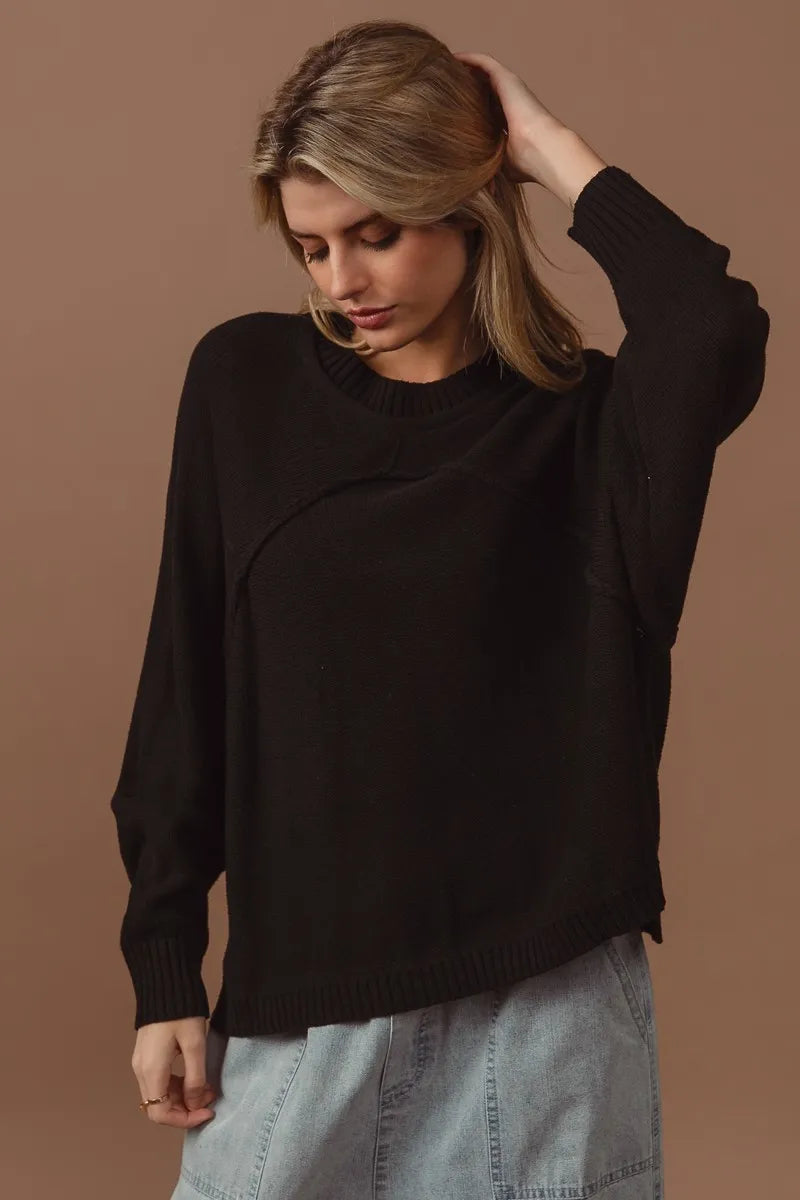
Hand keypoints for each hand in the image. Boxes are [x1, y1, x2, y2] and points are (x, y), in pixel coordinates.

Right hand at [132, 1016, 217, 1127]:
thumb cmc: (182, 1012)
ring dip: (183, 1098)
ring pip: (159, 1095)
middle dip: (186, 1109)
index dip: (184, 1120)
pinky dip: (177, 1086)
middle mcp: (141, 1071)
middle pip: (158, 1107)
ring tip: (207, 1088)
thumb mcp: (195, 1045)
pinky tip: (195, 1078)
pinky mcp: (146, 1055)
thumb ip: (195, 1079)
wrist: (166, 983)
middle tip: (210, 1099)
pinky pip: (160, 1081)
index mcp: (151, 1071)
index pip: (160, 1114)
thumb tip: (196, 1106)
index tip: (207, 1112)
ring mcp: (142, 1063)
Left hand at [452, 51, 606, 207]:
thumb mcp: (499, 165)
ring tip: (440, 68)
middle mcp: (508, 102)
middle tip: (438, 87)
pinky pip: (483, 62)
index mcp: (506, 122)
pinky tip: (450, 58)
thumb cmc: (525, 164)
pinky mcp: (506, 78)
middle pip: (482, 90)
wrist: (542, 150)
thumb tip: (476, 185)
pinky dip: (467, 59)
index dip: (467, 110)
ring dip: (463, 69)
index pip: (484, 112)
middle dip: (462, 88)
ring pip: (482, 72)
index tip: (447, 111)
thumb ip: (487, 166)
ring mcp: (508, 88)